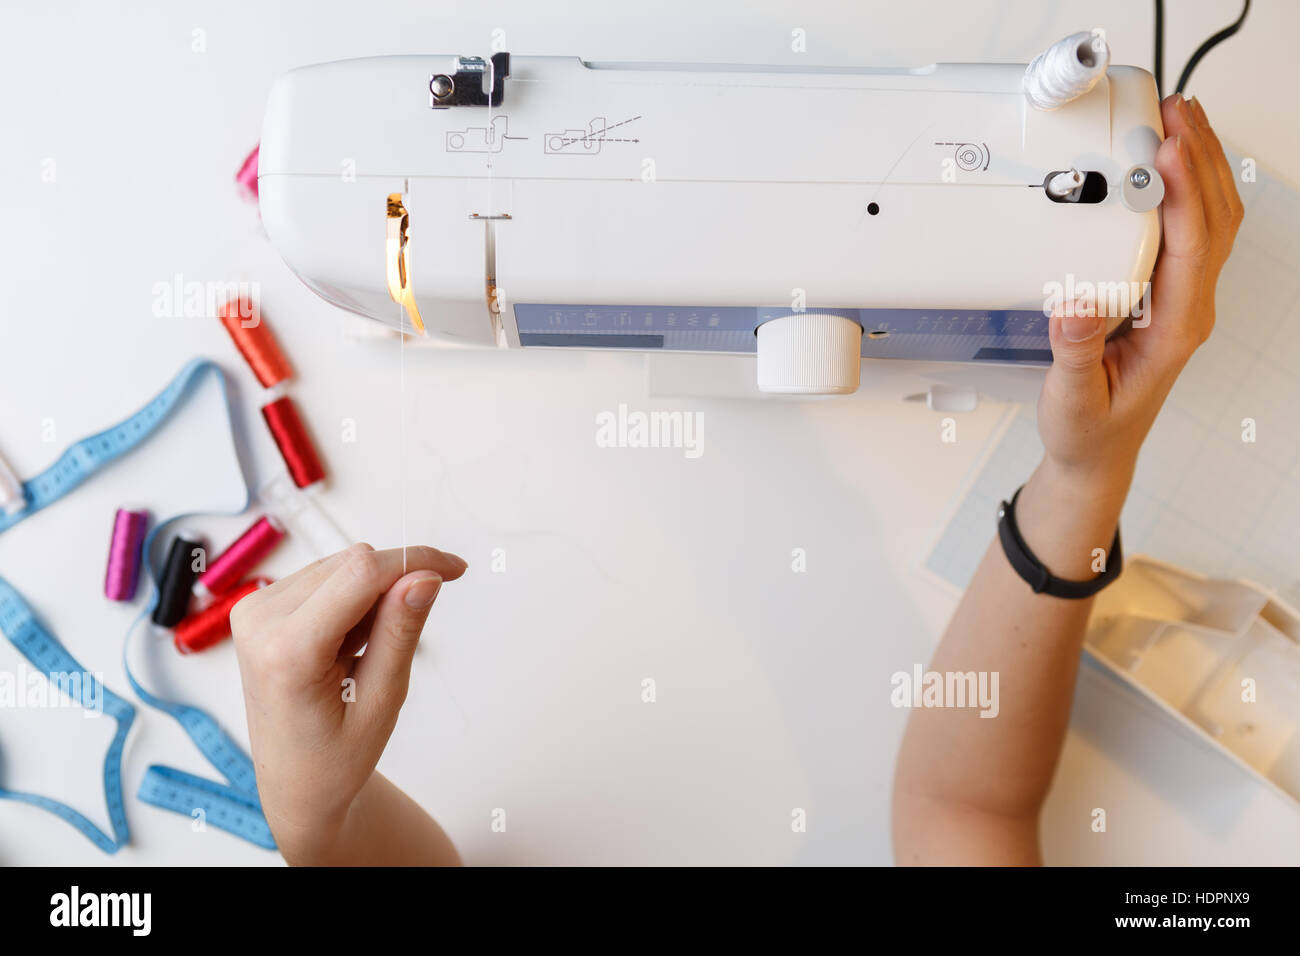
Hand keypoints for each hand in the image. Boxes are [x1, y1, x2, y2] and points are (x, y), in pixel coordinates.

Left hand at [231, 543, 467, 864]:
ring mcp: (254, 611)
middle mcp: (260, 622)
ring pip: (340, 565)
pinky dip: (350, 600)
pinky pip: (323, 577)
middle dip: (393, 586)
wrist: (295, 783)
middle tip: (404, 638)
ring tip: (366, 652)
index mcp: (287, 651)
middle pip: (352, 564)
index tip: (454, 569)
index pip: (361, 573)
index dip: (415, 561)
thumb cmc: (334, 758)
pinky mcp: (259, 607)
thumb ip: (400, 631)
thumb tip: (424, 576)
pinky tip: (349, 643)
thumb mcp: (382, 700)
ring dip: (370, 596)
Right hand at [1036, 94, 1243, 493]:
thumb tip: (1074, 302)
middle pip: (1216, 219)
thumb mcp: (1072, 398)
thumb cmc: (1089, 429)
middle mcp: (1190, 308)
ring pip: (1211, 219)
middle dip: (1201, 159)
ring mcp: (1183, 298)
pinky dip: (1186, 187)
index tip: (1166, 151)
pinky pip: (1191, 230)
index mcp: (1176, 329)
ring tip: (1179, 120)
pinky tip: (1168, 164)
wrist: (1095, 454)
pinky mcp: (1167, 293)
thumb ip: (1075, 352)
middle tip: (1177, 112)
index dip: (1184, 192)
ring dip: (1201, 165)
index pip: (1193, 247)